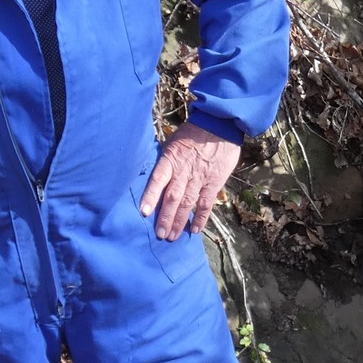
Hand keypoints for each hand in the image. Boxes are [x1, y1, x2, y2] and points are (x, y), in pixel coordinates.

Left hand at [139, 121, 240, 239]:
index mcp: (171, 159)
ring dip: (179, 221)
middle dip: (165, 217)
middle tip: (160, 234)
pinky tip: (193, 230)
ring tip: (171, 236)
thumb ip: (164, 160)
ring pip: (187, 203)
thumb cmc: (192, 133)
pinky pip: (205, 203)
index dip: (150, 197)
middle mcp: (184, 171)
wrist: (219, 125)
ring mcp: (199, 178)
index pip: (158, 180)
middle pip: (172, 197)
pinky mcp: (214, 182)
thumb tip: (153, 175)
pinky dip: (200, 218)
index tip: (144, 213)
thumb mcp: (172, 141)